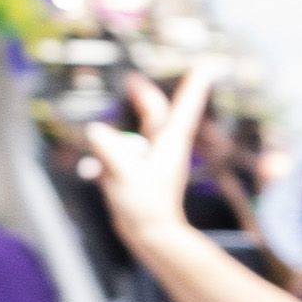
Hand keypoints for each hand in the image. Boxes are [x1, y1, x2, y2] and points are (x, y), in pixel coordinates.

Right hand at [74, 61, 214, 253]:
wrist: (151, 235)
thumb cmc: (146, 205)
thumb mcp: (125, 173)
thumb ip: (110, 149)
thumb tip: (95, 129)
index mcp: (171, 143)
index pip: (184, 108)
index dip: (193, 86)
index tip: (206, 66)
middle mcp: (163, 148)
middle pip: (153, 114)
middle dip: (142, 96)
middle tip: (131, 79)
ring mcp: (149, 160)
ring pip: (131, 135)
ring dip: (113, 139)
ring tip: (105, 160)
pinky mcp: (135, 172)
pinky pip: (115, 158)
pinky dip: (104, 162)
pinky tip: (97, 175)